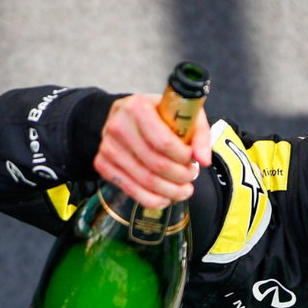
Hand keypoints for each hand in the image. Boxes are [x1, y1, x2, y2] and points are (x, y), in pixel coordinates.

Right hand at [94, 94, 211, 208]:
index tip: (193, 159)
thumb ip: (199, 134)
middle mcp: (118, 126)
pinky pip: (131, 191)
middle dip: (181, 176)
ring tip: (183, 189)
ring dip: (171, 191)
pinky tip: (166, 197)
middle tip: (191, 176)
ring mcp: (108, 146)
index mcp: (137, 107)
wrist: (126, 115)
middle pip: (157, 165)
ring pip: (146, 181)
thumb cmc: (157, 114)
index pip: (164, 142)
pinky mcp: (103, 164)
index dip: (184, 157)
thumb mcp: (183, 113)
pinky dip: (153, 200)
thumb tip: (203, 160)